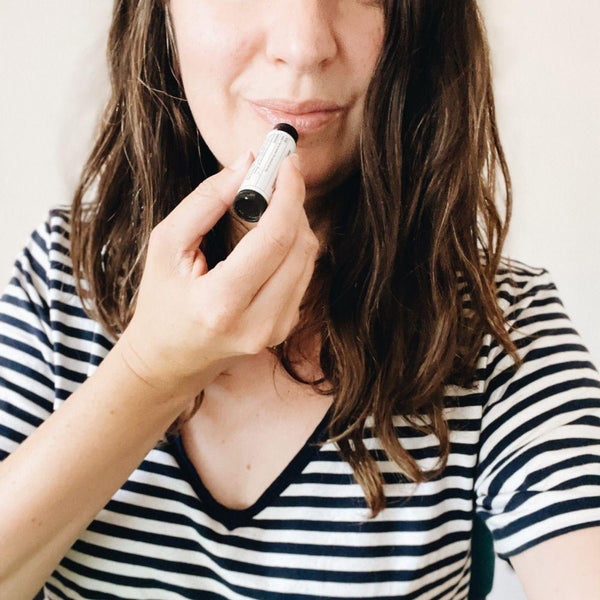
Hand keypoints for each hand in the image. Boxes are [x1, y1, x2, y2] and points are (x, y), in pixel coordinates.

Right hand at [116, 152, 318, 399]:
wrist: (170, 359)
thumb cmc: (161, 301)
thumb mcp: (166, 245)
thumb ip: (206, 201)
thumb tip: (247, 164)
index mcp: (221, 304)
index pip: (275, 238)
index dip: (288, 193)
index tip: (286, 163)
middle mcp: (257, 324)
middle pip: (299, 246)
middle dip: (292, 203)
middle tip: (275, 178)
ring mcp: (276, 330)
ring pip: (308, 258)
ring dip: (294, 223)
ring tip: (267, 208)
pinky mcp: (285, 329)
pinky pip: (303, 274)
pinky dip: (292, 247)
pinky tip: (269, 239)